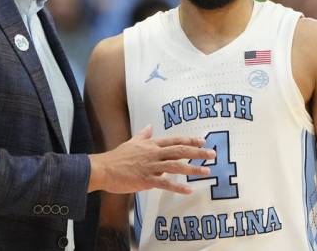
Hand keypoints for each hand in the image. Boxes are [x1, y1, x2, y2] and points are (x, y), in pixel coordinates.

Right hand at [88, 125, 214, 194]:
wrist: (104, 169)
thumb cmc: (117, 157)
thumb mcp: (132, 141)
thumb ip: (143, 134)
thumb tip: (150, 126)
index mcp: (151, 144)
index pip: (174, 140)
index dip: (189, 140)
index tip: (202, 141)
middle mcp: (153, 153)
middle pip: (179, 151)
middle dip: (197, 152)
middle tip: (212, 154)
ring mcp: (151, 166)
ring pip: (175, 166)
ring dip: (192, 169)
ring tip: (206, 171)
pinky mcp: (146, 179)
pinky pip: (165, 183)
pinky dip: (178, 186)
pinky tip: (189, 189)